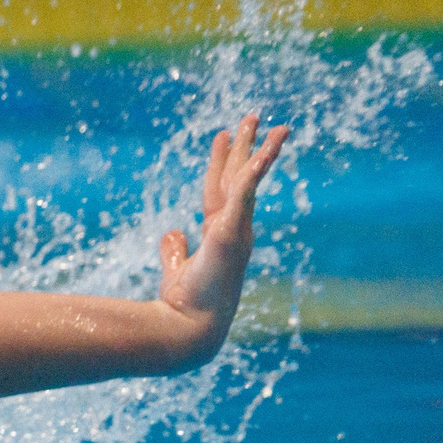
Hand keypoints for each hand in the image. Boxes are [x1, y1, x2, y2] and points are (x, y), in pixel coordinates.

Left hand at [156, 113, 289, 358]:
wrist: (189, 327)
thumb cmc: (184, 304)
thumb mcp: (176, 268)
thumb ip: (175, 249)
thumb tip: (173, 230)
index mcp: (221, 233)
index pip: (220, 188)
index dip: (220, 161)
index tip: (221, 135)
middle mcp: (234, 229)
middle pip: (239, 177)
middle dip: (246, 145)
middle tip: (253, 116)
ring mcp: (236, 231)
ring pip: (249, 181)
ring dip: (259, 151)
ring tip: (268, 123)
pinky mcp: (231, 235)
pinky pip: (245, 197)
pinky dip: (252, 175)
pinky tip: (259, 154)